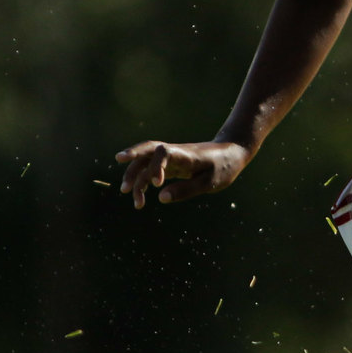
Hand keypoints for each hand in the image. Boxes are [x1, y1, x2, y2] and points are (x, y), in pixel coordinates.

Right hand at [113, 140, 251, 207]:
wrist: (231, 153)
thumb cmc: (223, 167)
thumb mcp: (210, 182)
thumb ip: (186, 190)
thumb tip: (161, 198)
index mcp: (186, 154)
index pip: (164, 152)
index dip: (156, 166)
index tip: (156, 184)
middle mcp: (175, 153)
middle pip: (148, 149)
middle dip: (132, 156)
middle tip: (120, 167)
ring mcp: (171, 158)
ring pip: (146, 162)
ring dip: (136, 178)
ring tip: (136, 203)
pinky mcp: (171, 165)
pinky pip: (151, 171)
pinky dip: (143, 183)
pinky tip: (140, 199)